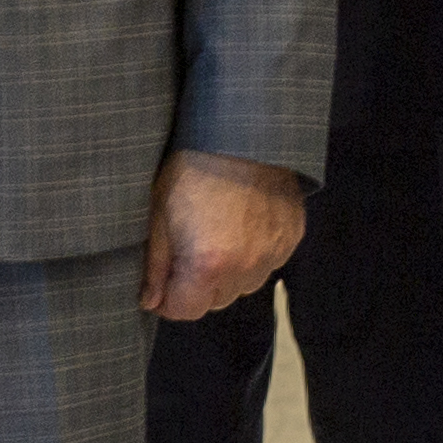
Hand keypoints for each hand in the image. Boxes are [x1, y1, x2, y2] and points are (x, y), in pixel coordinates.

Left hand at [139, 148, 308, 322]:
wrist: (243, 130)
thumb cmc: (193, 165)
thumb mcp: (159, 211)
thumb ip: (155, 265)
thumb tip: (151, 300)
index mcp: (207, 265)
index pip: (185, 311)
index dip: (167, 302)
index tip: (161, 286)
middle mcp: (245, 268)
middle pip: (215, 301)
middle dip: (196, 286)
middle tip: (186, 251)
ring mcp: (272, 254)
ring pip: (242, 285)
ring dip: (226, 272)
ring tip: (215, 234)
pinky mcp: (291, 238)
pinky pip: (267, 263)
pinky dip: (252, 254)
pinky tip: (240, 225)